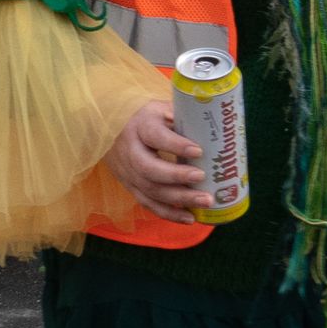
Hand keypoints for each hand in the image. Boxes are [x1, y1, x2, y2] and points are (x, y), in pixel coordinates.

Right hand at [104, 99, 211, 220]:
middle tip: (202, 177)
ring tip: (205, 201)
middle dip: (177, 176)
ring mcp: (127, 171)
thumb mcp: (161, 109)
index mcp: (140, 126)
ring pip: (150, 189)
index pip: (155, 136)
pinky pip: (147, 203)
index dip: (175, 145)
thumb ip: (182, 117)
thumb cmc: (148, 118)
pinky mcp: (129, 186)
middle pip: (148, 168)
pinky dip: (168, 213)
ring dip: (179, 199)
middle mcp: (129, 149)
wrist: (111, 129)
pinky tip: (189, 218)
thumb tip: (215, 128)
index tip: (199, 151)